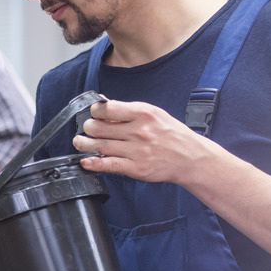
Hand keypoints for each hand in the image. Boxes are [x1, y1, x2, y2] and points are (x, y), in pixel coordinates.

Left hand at [72, 98, 209, 184]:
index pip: (107, 109)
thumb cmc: (172, 134)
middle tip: (87, 128)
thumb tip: (103, 102)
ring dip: (84, 144)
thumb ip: (127, 109)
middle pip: (99, 127)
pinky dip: (94, 163)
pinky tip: (86, 161)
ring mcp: (137, 151)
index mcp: (143, 113)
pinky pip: (110, 165)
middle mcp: (139, 131)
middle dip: (88, 127)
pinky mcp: (136, 168)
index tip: (93, 113)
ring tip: (80, 142)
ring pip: (101, 145)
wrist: (191, 157)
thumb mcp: (153, 114)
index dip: (95, 111)